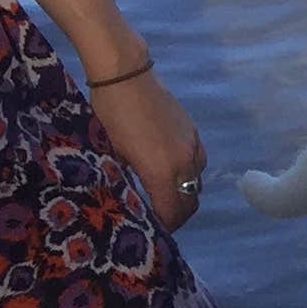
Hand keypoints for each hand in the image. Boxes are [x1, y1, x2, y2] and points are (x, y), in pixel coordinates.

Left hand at [90, 66, 208, 231]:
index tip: (152, 232)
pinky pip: (197, 163)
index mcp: (162, 171)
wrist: (125, 74)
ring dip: (183, 194)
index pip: (172, 212)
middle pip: (191, 201)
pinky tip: (169, 170)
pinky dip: (187, 175)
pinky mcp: (194, 133)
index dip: (164, 227)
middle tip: (159, 221)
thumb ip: (125, 180)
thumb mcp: (110, 152)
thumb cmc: (108, 114)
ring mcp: (193, 146)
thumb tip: (128, 200)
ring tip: (163, 196)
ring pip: (196, 182)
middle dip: (177, 216)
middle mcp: (185, 163)